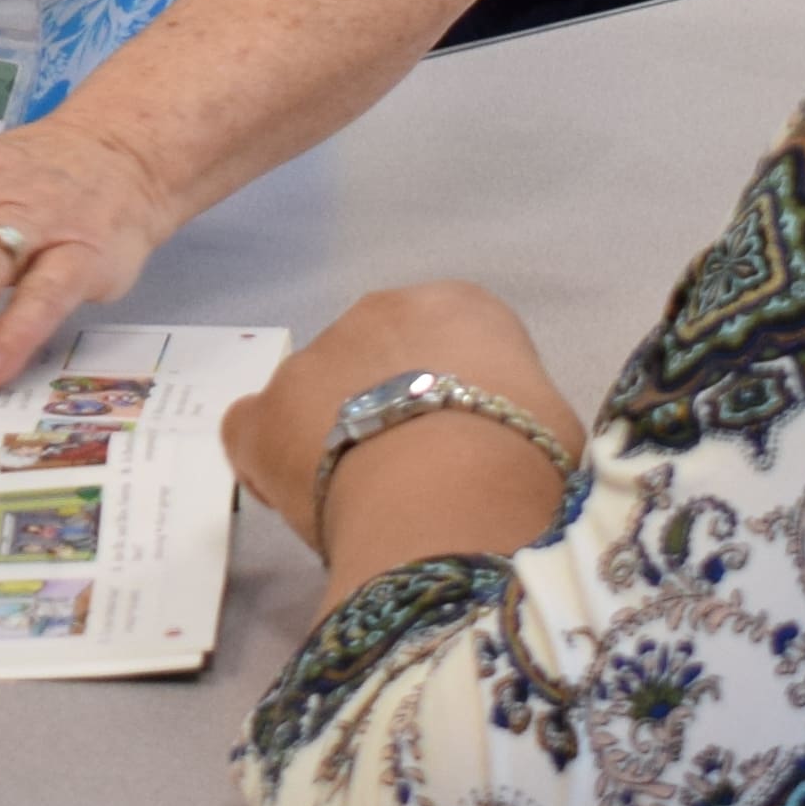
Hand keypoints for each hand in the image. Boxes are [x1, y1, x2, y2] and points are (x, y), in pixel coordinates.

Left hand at [223, 285, 580, 563]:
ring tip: (358, 498)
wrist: (450, 495)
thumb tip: (505, 443)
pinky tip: (300, 499)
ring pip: (316, 394)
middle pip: (375, 360)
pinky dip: (269, 459)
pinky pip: (253, 429)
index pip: (450, 342)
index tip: (463, 445)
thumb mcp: (550, 427)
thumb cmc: (523, 462)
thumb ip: (514, 416)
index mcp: (460, 306)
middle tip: (409, 474)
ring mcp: (312, 358)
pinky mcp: (263, 412)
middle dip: (385, 409)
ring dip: (330, 433)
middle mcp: (378, 311)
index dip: (452, 398)